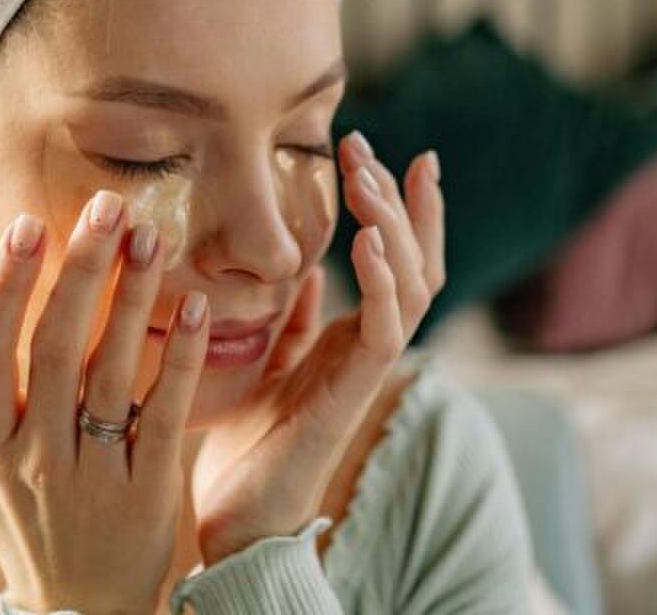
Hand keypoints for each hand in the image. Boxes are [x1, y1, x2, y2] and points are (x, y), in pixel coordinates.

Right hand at [0, 193, 210, 613]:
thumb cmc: (26, 532)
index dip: (3, 285)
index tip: (27, 222)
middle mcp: (35, 459)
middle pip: (53, 349)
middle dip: (79, 270)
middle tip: (108, 205)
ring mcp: (92, 477)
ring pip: (111, 373)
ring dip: (131, 298)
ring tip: (150, 235)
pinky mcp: (149, 493)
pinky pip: (166, 412)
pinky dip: (182, 358)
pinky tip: (198, 307)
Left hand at [190, 133, 444, 563]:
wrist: (237, 508)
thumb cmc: (247, 439)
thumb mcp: (266, 359)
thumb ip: (293, 317)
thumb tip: (304, 266)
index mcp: (355, 334)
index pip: (402, 259)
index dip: (408, 209)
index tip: (396, 151)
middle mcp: (372, 344)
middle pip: (419, 260)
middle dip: (404, 200)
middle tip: (370, 147)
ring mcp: (369, 366)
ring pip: (413, 284)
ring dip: (395, 225)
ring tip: (369, 175)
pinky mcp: (355, 390)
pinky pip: (386, 328)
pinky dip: (384, 282)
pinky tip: (368, 242)